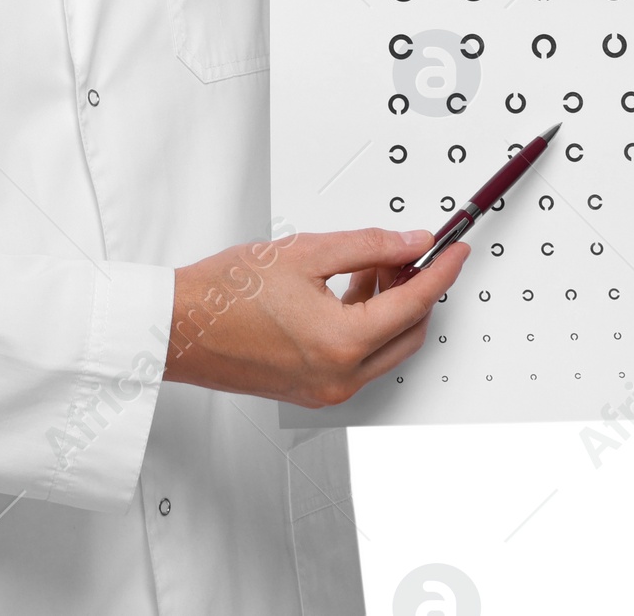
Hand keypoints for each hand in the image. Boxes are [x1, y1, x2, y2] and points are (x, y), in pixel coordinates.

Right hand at [161, 227, 469, 406]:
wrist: (179, 325)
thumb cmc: (225, 292)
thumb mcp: (304, 252)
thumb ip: (368, 245)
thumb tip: (412, 243)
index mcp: (342, 343)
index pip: (414, 303)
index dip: (440, 271)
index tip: (454, 250)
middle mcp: (340, 377)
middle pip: (408, 332)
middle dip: (417, 289)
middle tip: (409, 251)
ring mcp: (326, 389)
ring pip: (385, 347)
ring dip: (390, 306)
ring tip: (374, 263)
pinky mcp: (312, 390)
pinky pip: (359, 357)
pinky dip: (366, 324)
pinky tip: (351, 290)